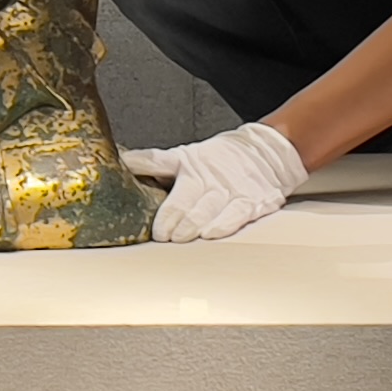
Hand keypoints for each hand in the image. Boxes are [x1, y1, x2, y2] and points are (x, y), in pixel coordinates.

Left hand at [120, 122, 305, 242]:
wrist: (267, 153)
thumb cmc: (221, 160)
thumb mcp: (187, 157)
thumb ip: (157, 166)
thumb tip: (123, 167)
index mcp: (187, 162)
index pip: (159, 161)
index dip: (141, 165)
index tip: (126, 168)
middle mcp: (207, 175)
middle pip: (185, 194)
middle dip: (171, 215)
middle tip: (161, 232)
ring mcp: (228, 189)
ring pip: (207, 207)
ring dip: (192, 224)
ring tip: (179, 237)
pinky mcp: (250, 202)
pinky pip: (236, 214)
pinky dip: (223, 224)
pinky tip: (210, 233)